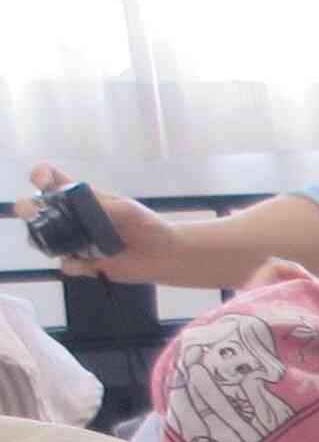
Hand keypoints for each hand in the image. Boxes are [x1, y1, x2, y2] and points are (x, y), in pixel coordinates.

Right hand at [17, 166, 174, 282]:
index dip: (41, 176)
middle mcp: (72, 218)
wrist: (166, 255)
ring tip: (61, 243)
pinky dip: (73, 265)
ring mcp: (76, 241)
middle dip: (28, 208)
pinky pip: (68, 265)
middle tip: (33, 212)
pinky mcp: (85, 264)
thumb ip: (105, 208)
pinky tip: (84, 264)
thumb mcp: (129, 210)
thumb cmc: (149, 225)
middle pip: (37, 210)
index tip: (43, 181)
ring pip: (45, 240)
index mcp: (80, 197)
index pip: (51, 180)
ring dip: (44, 240)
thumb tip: (83, 210)